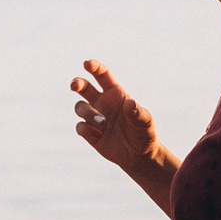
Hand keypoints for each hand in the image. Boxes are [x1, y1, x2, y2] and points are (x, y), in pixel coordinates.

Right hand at [72, 60, 160, 176]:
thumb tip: (130, 104)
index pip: (102, 75)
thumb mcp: (146, 123)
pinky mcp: (89, 132)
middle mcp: (102, 102)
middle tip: (74, 86)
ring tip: (103, 124)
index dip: (94, 67)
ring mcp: (94, 117)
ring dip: (88, 113)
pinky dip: (86, 130)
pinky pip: (80, 126)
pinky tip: (98, 136)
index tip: (87, 64)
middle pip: (83, 87)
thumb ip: (138, 113)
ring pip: (80, 107)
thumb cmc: (144, 133)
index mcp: (115, 93)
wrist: (139, 155)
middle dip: (77, 83)